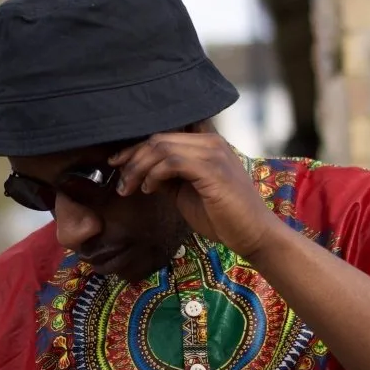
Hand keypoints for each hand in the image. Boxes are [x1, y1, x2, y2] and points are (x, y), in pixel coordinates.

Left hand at [109, 132, 277, 258]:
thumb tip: (142, 172)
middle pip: (159, 137)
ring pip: (162, 147)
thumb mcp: (187, 192)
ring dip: (138, 168)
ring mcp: (213, 153)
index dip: (136, 146)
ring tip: (129, 189)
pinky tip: (148, 189)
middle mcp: (210, 141)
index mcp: (206, 143)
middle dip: (132, 158)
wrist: (253, 235)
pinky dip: (154, 174)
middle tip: (119, 182)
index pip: (164, 134)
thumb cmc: (223, 217)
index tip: (116, 163)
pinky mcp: (213, 169)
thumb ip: (169, 178)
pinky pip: (172, 161)